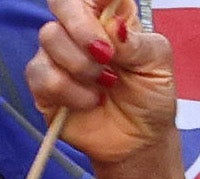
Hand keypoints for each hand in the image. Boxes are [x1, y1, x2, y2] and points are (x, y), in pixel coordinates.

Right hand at [26, 0, 199, 178]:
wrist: (138, 143)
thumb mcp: (157, 65)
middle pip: (61, 3)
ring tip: (106, 85)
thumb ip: (137, 42)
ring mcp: (58, 55)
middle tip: (105, 55)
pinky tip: (91, 101)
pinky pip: (42, 75)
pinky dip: (70, 91)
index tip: (111, 17)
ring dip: (81, 66)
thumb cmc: (150, 98)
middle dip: (81, 27)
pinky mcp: (44, 85)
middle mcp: (79, 28)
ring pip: (49, 38)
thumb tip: (114, 28)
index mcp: (108, 14)